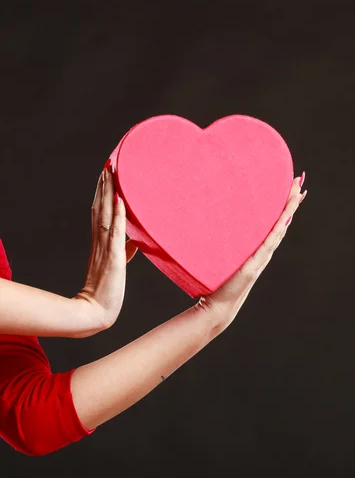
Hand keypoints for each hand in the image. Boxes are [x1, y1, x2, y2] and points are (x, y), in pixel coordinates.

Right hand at [75, 165, 137, 332]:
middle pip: (101, 207)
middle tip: (107, 166)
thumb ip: (124, 251)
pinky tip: (122, 199)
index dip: (103, 194)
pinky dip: (119, 215)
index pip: (101, 213)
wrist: (98, 312)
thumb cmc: (108, 290)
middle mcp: (101, 241)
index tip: (106, 176)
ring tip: (111, 173)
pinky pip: (116, 232)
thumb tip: (134, 243)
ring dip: (109, 193)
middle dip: (104, 186)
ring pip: (106, 214)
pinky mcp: (113, 257)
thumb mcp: (118, 266)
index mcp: (101, 243)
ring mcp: (106, 248)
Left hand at [195, 174, 307, 330]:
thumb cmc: (217, 281)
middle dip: (291, 202)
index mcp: (257, 247)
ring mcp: (261, 258)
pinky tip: (285, 218)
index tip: (290, 187)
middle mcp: (263, 251)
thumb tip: (210, 220)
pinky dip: (278, 231)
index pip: (274, 222)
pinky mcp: (254, 266)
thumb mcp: (222, 255)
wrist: (218, 305)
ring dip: (288, 211)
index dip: (284, 205)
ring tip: (296, 192)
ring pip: (279, 229)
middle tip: (298, 181)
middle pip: (282, 222)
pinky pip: (268, 244)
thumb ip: (223, 241)